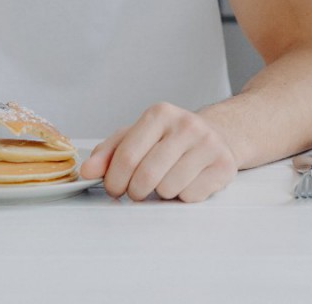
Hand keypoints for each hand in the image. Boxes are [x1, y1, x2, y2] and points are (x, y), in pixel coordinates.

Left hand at [79, 102, 237, 202]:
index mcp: (160, 113)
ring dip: (160, 194)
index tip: (114, 187)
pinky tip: (186, 182)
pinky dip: (182, 197)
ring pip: (168, 189)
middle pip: (146, 176)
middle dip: (135, 191)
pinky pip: (190, 197)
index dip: (114, 180)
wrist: (217, 135)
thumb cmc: (170, 139)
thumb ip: (108, 153)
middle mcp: (186, 124)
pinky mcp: (224, 165)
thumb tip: (87, 171)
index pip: (126, 157)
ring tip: (165, 181)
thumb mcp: (136, 137)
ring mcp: (209, 144)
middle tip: (138, 190)